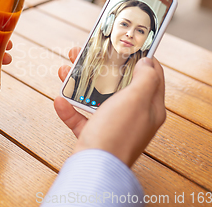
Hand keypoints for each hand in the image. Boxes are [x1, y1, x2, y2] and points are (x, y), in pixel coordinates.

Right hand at [55, 47, 165, 166]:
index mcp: (149, 108)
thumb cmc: (117, 133)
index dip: (139, 57)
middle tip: (86, 52)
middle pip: (118, 84)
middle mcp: (133, 116)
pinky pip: (80, 118)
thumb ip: (146, 78)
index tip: (125, 44)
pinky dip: (69, 108)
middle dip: (101, 66)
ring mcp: (112, 126)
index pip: (151, 76)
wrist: (94, 167)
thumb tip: (149, 62)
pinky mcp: (93, 136)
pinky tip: (60, 99)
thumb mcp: (137, 99)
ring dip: (80, 83)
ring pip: (96, 98)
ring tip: (66, 69)